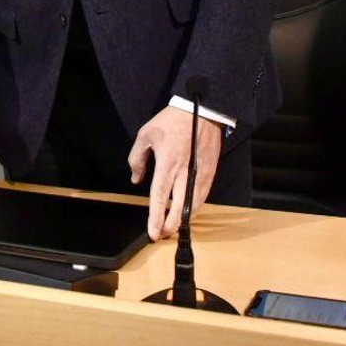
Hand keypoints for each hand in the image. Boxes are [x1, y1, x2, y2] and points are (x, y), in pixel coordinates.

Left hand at [129, 105, 222, 240]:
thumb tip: (136, 178)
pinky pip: (202, 196)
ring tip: (172, 228)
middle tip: (162, 235)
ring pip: (193, 205)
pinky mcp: (209, 172)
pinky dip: (195, 208)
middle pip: (179, 207)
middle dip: (170, 226)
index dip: (156, 217)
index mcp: (167, 163)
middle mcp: (184, 172)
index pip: (160, 196)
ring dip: (183, 219)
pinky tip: (187, 213)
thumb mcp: (146, 134)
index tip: (153, 232)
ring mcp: (200, 173)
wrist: (202, 110)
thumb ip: (137, 158)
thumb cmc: (172, 121)